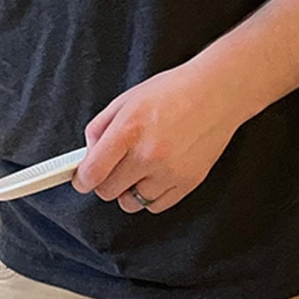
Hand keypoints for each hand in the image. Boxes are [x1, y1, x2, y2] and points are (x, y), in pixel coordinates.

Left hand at [73, 62, 243, 214]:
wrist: (217, 93)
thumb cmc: (172, 92)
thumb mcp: (125, 100)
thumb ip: (99, 129)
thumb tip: (87, 156)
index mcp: (128, 130)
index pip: (92, 173)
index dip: (81, 180)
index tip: (81, 180)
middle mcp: (148, 155)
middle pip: (108, 192)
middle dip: (105, 181)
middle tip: (113, 167)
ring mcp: (169, 172)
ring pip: (130, 203)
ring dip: (128, 190)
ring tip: (139, 168)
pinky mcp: (188, 183)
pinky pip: (155, 206)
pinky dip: (150, 195)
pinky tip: (155, 175)